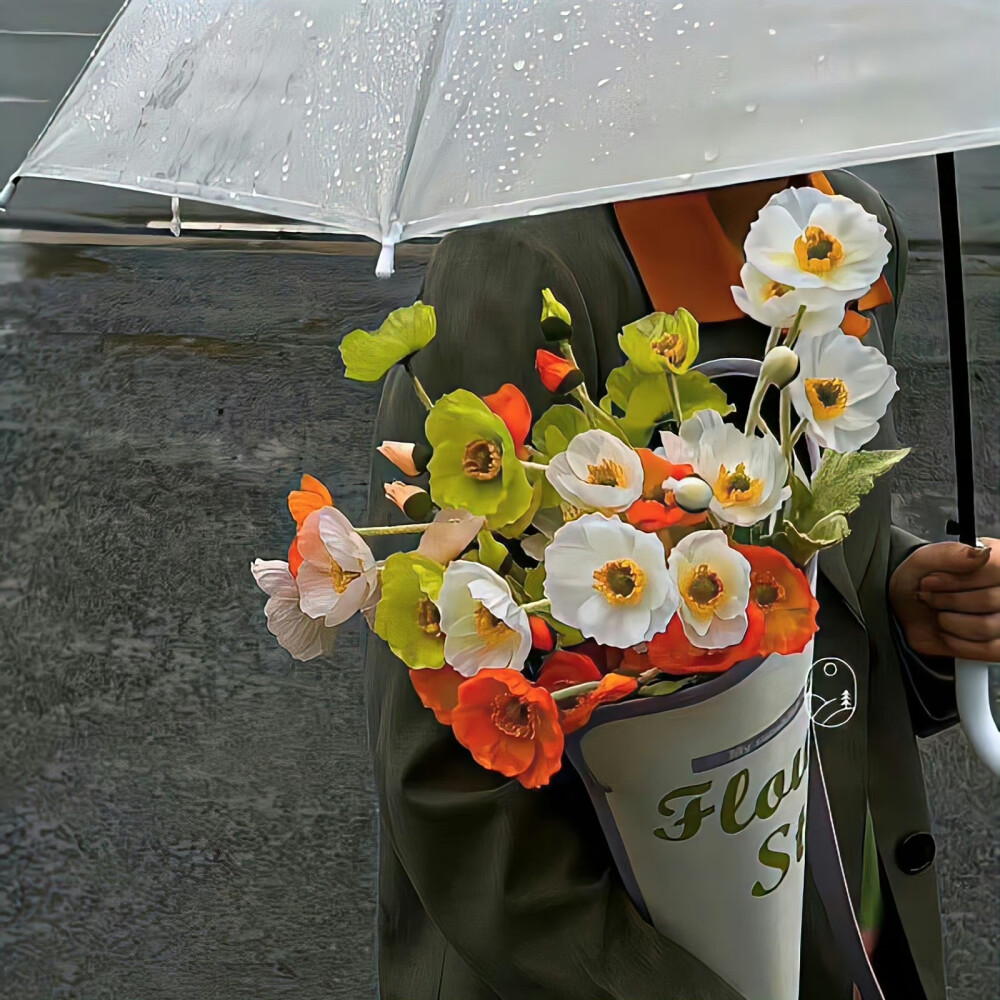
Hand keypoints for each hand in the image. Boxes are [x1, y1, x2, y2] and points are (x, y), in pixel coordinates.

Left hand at [889, 538, 999, 660]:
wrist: (908, 606)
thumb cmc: (920, 580)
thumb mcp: (924, 559)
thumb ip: (951, 554)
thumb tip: (980, 554)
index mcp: (997, 562)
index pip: (994, 570)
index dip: (957, 579)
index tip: (929, 582)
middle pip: (989, 600)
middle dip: (946, 601)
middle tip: (928, 597)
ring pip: (987, 626)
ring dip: (949, 621)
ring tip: (937, 613)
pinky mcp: (997, 646)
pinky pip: (988, 650)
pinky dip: (958, 643)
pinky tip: (946, 632)